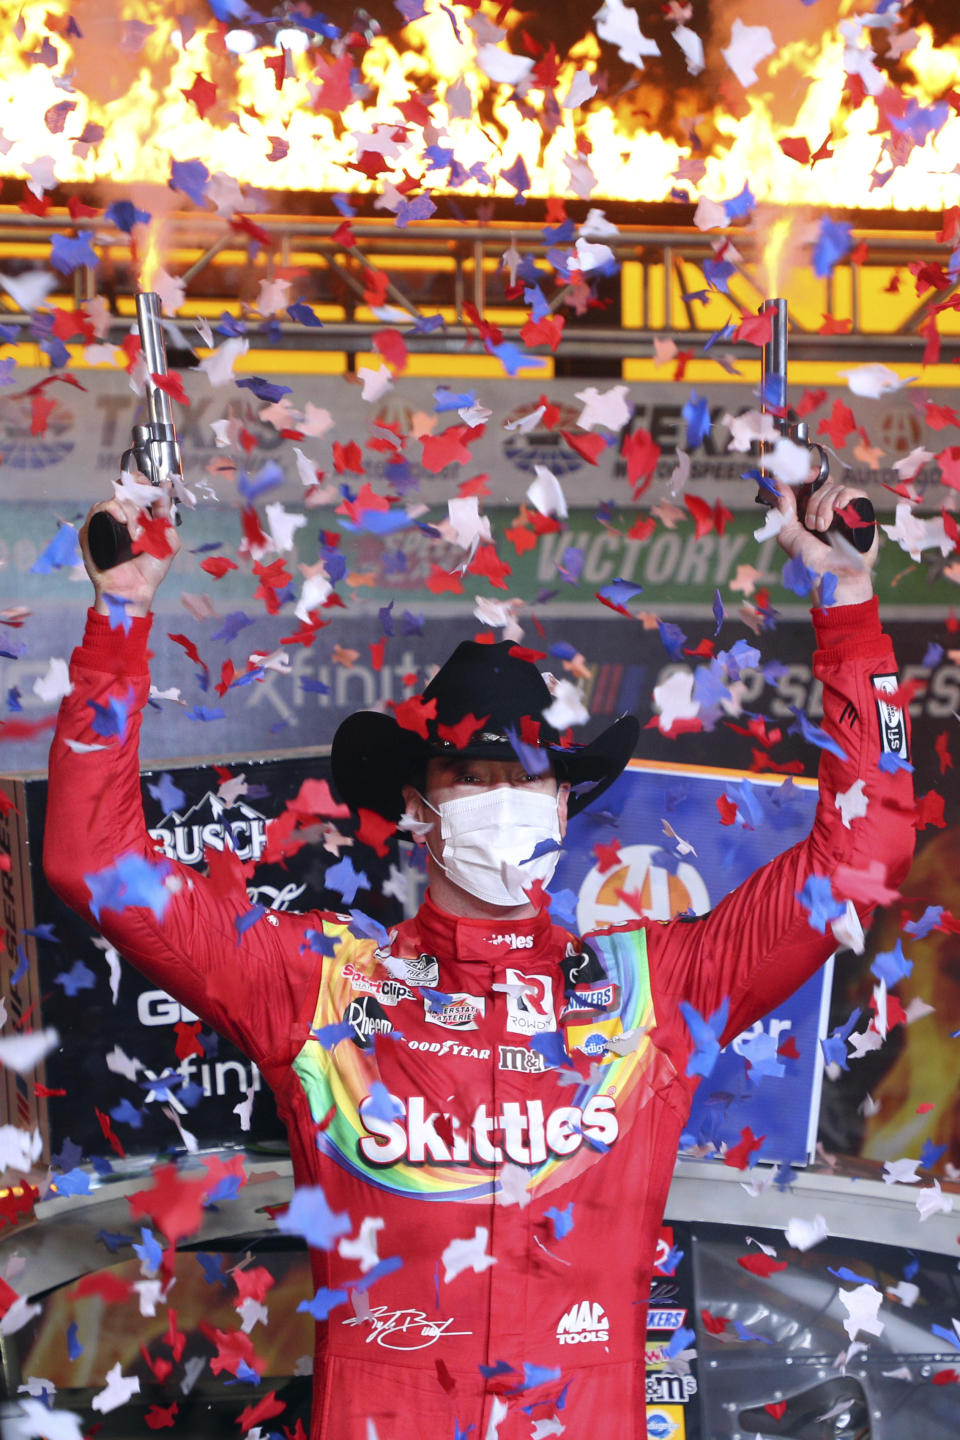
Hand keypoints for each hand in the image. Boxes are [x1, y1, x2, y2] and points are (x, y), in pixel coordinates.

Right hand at [81, 486, 180, 618]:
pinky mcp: (91, 531)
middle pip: (126, 491)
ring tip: (137, 534)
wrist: (133, 591)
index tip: (158, 484)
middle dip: (139, 495)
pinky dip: (112, 511)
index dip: (146, 484)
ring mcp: (105, 524)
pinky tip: (123, 523)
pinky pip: (98, 510)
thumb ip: (168, 521)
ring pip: (114, 500)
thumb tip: (167, 495)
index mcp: (140, 520)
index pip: (139, 493)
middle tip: (146, 510)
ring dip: (130, 512)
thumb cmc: (149, 572)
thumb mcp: (168, 544)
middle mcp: (122, 519)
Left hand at [774, 470, 876, 606]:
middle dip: (812, 499)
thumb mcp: (789, 534)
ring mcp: (845, 511)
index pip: (808, 484)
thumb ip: (784, 509)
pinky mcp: (862, 513)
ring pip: (835, 488)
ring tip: (822, 528)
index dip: (803, 477)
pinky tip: (839, 514)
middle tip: (810, 523)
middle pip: (821, 484)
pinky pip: (853, 493)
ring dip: (824, 506)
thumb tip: (778, 483)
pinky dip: (843, 499)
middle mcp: (828, 509)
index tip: (801, 478)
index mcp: (809, 513)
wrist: (834, 576)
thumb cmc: (811, 562)